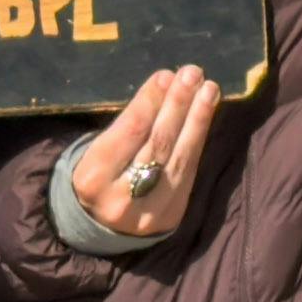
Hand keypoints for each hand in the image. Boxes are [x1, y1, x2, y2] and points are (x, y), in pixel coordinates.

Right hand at [53, 63, 227, 254]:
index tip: (166, 75)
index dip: (150, 102)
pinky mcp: (172, 215)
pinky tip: (206, 114)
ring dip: (197, 118)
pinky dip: (199, 139)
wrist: (101, 227)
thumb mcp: (97, 151)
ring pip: (179, 157)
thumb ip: (127, 126)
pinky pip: (189, 170)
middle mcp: (121, 197)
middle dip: (178, 105)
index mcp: (93, 177)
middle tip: (192, 73)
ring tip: (208, 89)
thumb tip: (164, 88)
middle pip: (157, 143)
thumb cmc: (98, 175)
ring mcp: (150, 210)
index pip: (130, 133)